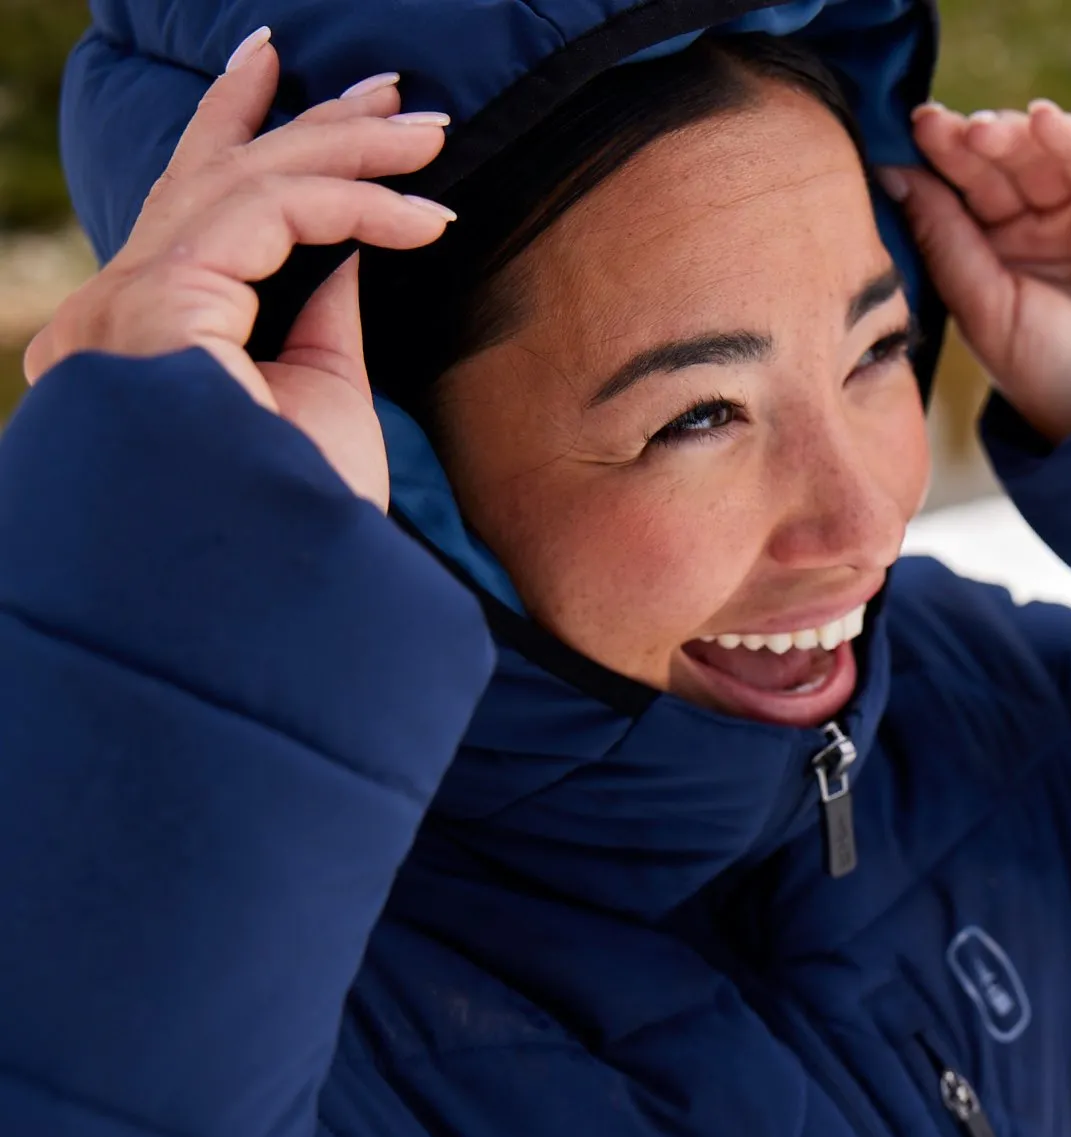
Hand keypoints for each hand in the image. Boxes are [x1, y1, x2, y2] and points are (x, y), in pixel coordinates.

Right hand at [24, 30, 455, 509]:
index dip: (265, 150)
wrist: (282, 593)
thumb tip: (347, 242)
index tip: (354, 122)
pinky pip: (269, 213)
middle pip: (213, 178)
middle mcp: (121, 310)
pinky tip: (425, 215)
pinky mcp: (162, 301)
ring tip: (429, 129)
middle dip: (308, 125)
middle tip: (392, 90)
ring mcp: (128, 303)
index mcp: (153, 336)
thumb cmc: (304, 515)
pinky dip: (355, 204)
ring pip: (244, 181)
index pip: (198, 215)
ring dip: (347, 147)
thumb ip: (319, 311)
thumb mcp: (323, 395)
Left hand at [880, 102, 1070, 442]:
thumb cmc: (1048, 374)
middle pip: (992, 172)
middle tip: (933, 125)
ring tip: (981, 130)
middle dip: (963, 146)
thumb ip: (945, 242)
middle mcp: (1030, 230)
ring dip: (1010, 139)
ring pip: (1039, 162)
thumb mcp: (984, 310)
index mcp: (986, 255)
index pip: (954, 197)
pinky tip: (1045, 122)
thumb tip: (895, 178)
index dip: (931, 164)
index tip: (902, 136)